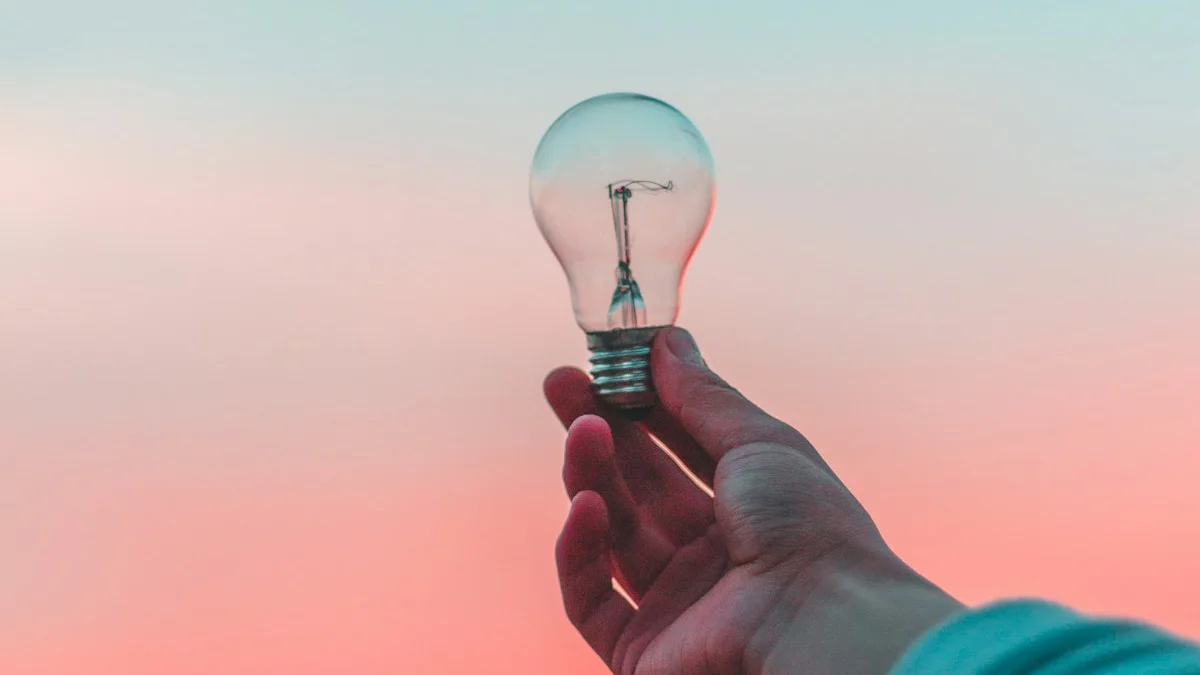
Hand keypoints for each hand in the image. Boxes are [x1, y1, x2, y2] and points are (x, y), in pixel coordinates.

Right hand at [546, 327, 962, 674]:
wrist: (821, 623)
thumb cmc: (808, 527)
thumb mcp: (760, 443)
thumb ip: (703, 397)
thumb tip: (667, 341)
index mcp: (749, 509)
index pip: (680, 448)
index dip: (641, 405)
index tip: (607, 362)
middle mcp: (712, 556)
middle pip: (638, 485)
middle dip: (598, 430)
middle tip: (560, 382)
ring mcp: (676, 603)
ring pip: (612, 533)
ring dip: (591, 476)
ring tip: (581, 430)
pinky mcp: (642, 649)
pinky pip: (590, 597)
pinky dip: (580, 550)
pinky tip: (586, 505)